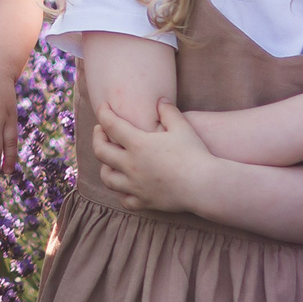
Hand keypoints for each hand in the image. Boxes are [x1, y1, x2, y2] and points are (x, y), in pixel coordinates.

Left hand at [91, 99, 213, 212]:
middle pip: (100, 151)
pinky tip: (125, 185)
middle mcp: (131, 165)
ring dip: (105, 167)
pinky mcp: (145, 201)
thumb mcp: (183, 127)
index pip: (110, 124)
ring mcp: (136, 185)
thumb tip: (161, 100)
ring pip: (107, 178)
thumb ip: (169, 112)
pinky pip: (124, 199)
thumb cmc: (195, 154)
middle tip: (102, 131)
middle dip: (97, 138)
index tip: (104, 107)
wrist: (205, 185)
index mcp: (138, 144)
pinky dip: (120, 192)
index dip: (103, 113)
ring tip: (110, 159)